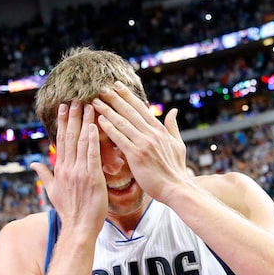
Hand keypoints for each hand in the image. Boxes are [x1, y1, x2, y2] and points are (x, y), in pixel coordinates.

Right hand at [31, 100, 106, 236]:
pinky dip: (92, 140)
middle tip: (75, 98)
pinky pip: (92, 155)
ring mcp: (79, 172)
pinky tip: (94, 126)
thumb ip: (44, 175)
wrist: (78, 227)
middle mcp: (67, 168)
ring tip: (89, 105)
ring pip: (81, 142)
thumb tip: (34, 164)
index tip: (63, 107)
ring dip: (85, 122)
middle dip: (72, 116)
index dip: (62, 122)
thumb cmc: (68, 211)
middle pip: (69, 137)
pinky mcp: (92, 178)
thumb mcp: (52, 191)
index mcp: (59, 169)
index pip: (60, 141)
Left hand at [93, 82, 190, 201]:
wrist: (176, 188)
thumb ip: (173, 127)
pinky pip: (120, 138)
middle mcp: (151, 133)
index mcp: (160, 130)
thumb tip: (173, 111)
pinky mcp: (137, 155)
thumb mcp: (178, 144)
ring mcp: (144, 143)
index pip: (141, 108)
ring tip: (96, 101)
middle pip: (130, 111)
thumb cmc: (175, 170)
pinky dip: (110, 128)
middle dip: (115, 98)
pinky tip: (99, 120)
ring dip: (108, 110)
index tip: (117, 86)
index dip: (127, 96)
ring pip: (123, 122)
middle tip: (102, 88)